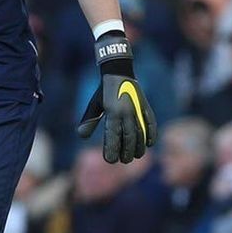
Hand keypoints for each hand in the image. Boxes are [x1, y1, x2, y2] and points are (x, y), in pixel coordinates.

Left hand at [77, 31, 155, 162]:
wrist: (118, 71)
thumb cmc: (103, 91)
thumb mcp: (94, 105)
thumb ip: (89, 121)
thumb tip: (81, 135)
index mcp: (112, 112)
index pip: (112, 136)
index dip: (111, 149)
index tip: (110, 160)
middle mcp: (126, 112)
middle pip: (128, 138)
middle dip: (126, 151)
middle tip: (124, 161)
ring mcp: (137, 109)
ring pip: (140, 133)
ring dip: (139, 146)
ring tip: (136, 156)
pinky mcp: (145, 107)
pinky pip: (151, 123)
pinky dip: (151, 134)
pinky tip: (149, 144)